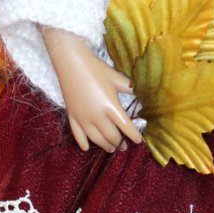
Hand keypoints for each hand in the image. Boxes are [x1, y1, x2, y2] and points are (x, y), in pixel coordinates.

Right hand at [40, 27, 143, 154]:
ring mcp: (83, 118)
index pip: (126, 126)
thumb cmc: (96, 69)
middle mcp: (97, 116)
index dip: (133, 135)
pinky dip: (83, 142)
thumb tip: (142, 94)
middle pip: (111, 136)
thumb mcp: (117, 78)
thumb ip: (130, 88)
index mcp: (111, 107)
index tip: (138, 141)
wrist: (71, 63)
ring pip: (95, 139)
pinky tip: (86, 148)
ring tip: (111, 149)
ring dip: (104, 145)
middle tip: (124, 146)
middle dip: (119, 143)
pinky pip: (77, 135)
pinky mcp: (72, 116)